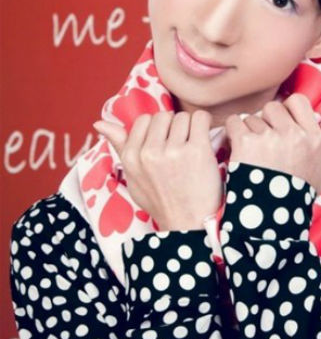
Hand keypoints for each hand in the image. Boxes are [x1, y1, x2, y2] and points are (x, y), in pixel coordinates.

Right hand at [92, 110, 222, 230]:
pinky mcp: (197, 150)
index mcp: (131, 157)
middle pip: (163, 116)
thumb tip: (98, 123)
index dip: (157, 130)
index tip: (165, 144)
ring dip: (189, 128)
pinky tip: (204, 140)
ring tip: (191, 148)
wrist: (187, 222)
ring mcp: (173, 151)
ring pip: (182, 117)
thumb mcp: (133, 177)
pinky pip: (200, 118)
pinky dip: (204, 124)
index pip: (144, 120)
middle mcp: (149, 153)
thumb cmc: (160, 200)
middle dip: (172, 127)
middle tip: (180, 147)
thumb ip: (120, 147)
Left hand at [225, 93, 320, 193]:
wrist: (273, 219)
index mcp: (313, 137)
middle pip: (272, 107)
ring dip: (248, 131)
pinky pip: (234, 123)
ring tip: (250, 153)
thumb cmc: (298, 196)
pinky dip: (232, 133)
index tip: (280, 123)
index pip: (298, 102)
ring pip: (252, 117)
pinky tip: (235, 148)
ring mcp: (269, 137)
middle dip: (265, 120)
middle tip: (263, 140)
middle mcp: (293, 134)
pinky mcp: (247, 143)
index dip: (287, 110)